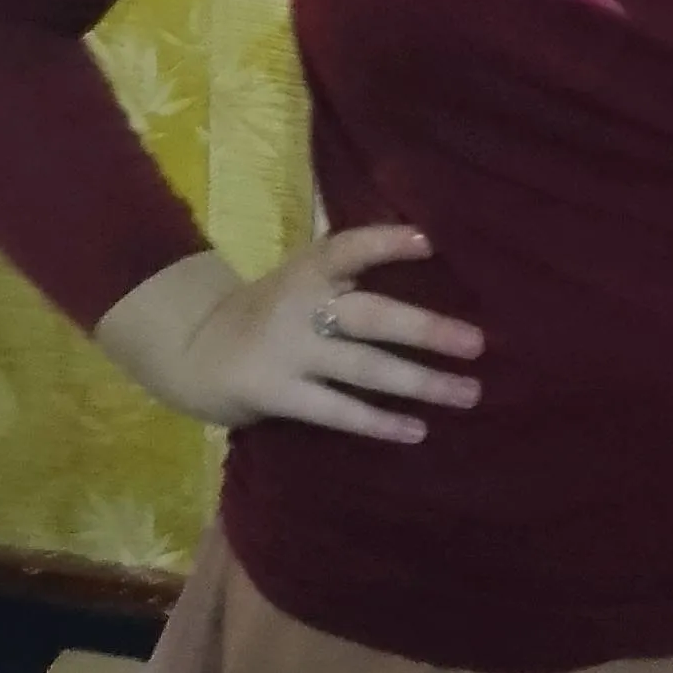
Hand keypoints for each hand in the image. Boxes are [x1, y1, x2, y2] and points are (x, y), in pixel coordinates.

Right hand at [95, 228, 484, 443]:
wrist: (194, 349)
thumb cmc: (272, 309)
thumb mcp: (304, 277)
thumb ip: (351, 270)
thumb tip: (430, 249)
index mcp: (310, 269)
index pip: (349, 248)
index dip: (387, 243)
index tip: (430, 242)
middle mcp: (301, 306)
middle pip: (371, 316)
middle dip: (426, 330)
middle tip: (479, 344)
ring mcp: (288, 352)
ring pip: (364, 368)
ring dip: (420, 382)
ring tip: (468, 394)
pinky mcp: (276, 394)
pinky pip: (336, 411)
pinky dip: (378, 422)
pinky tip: (417, 430)